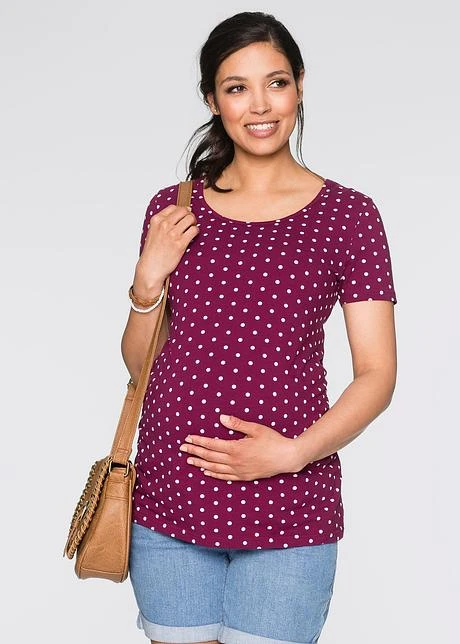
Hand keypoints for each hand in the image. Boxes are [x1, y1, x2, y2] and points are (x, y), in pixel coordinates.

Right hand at [134, 205, 198, 295]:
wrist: (151, 268)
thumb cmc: (153, 252)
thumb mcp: (153, 232)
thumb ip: (164, 222)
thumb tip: (183, 211)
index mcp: (156, 220)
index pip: (173, 207)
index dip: (181, 210)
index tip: (183, 216)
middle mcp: (164, 225)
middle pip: (184, 211)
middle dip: (189, 215)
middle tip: (190, 223)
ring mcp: (172, 234)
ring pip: (190, 219)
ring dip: (193, 223)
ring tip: (190, 230)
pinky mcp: (180, 243)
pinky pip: (194, 230)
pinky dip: (195, 232)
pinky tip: (192, 237)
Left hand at [179, 414, 300, 480]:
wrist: (287, 458)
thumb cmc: (273, 440)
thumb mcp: (256, 428)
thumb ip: (237, 424)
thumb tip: (222, 418)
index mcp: (236, 448)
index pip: (211, 444)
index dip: (198, 442)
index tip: (188, 439)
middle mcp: (235, 461)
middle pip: (210, 456)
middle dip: (195, 452)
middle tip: (182, 449)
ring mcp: (239, 470)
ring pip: (215, 468)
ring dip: (201, 463)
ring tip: (190, 461)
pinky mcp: (244, 476)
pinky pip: (225, 476)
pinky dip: (213, 474)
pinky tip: (206, 471)